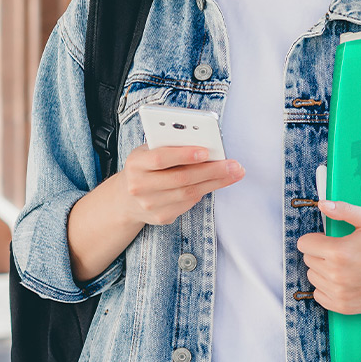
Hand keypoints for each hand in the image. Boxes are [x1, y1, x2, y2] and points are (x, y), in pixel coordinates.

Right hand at [119, 144, 243, 224]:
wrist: (126, 198)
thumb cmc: (146, 166)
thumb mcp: (149, 151)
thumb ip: (171, 145)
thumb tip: (206, 144)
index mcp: (136, 163)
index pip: (160, 158)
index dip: (184, 155)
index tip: (206, 151)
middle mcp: (139, 186)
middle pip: (181, 178)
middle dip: (212, 170)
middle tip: (234, 164)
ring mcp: (149, 205)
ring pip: (189, 193)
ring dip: (216, 182)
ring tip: (234, 173)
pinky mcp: (160, 217)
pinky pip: (188, 204)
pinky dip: (205, 192)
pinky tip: (217, 183)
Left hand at [296, 201, 360, 314]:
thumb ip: (344, 210)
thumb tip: (323, 204)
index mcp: (339, 252)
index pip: (304, 244)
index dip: (316, 238)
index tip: (327, 238)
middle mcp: (336, 275)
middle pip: (308, 260)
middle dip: (320, 252)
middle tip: (340, 250)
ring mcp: (339, 293)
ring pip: (312, 277)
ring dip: (322, 269)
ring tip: (343, 264)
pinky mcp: (344, 307)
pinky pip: (319, 295)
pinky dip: (326, 287)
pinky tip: (342, 279)